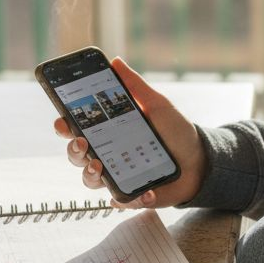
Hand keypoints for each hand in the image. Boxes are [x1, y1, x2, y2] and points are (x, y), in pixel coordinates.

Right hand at [54, 57, 206, 208]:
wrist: (200, 159)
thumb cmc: (176, 131)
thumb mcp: (157, 105)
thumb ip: (135, 86)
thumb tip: (115, 62)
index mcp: (108, 132)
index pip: (77, 130)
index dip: (65, 126)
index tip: (62, 121)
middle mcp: (108, 156)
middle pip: (77, 156)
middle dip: (73, 150)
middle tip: (82, 143)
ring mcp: (118, 177)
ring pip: (91, 181)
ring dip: (90, 175)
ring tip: (100, 166)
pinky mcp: (133, 195)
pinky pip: (122, 200)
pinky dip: (129, 198)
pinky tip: (141, 191)